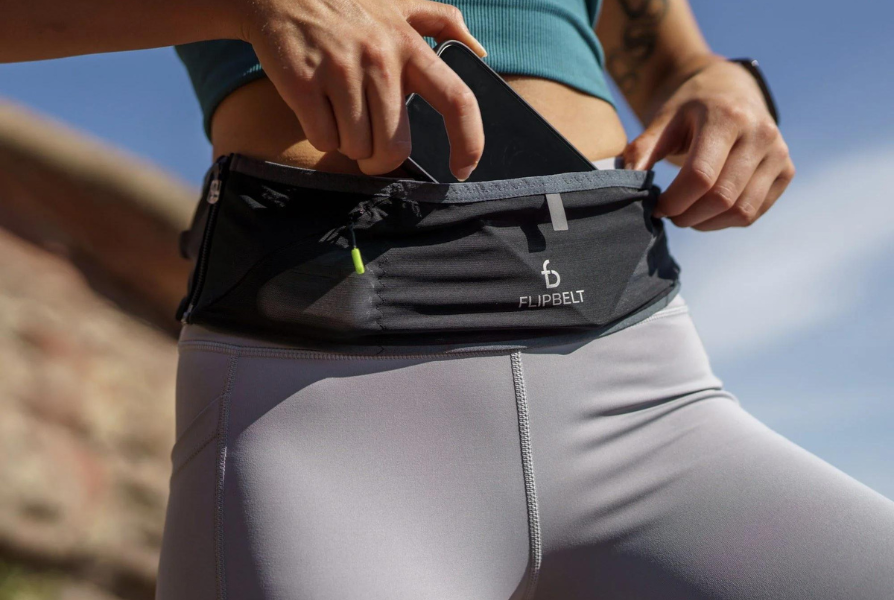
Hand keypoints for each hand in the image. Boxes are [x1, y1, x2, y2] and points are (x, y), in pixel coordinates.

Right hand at [237, 0, 486, 178]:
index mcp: (409, 45)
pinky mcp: (303, 83)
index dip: (468, 142)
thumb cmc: (345, 4)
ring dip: (349, 145)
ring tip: (340, 115)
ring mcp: (339, 72)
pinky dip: (322, 136)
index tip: (462, 168)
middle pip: (394, 147)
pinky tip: (317, 110)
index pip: (457, 100)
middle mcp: (379, 59)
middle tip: (370, 148)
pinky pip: (323, 139)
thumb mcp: (397, 3)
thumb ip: (442, 23)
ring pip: (356, 148)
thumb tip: (479, 51)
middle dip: (380, 160)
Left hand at [623, 57, 795, 230]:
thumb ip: (642, 151)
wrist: (729, 89)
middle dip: (688, 216)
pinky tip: (707, 211)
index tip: (655, 206)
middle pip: (722, 198)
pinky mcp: (786, 170)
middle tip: (669, 214)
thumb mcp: (663, 121)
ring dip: (707, 223)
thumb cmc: (690, 108)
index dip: (674, 201)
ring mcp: (778, 153)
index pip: (701, 177)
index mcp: (727, 118)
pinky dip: (726, 221)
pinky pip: (754, 212)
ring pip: (741, 211)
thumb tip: (624, 184)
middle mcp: (760, 134)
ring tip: (686, 214)